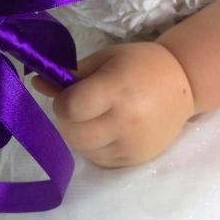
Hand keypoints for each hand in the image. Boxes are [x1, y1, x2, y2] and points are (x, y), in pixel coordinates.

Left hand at [33, 42, 195, 167]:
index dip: (61, 101)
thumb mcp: (104, 59)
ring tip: (94, 117)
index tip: (66, 94)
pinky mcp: (135, 160)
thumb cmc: (138, 65)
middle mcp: (125, 121)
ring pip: (83, 149)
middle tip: (77, 107)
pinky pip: (98, 159)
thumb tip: (36, 82)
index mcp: (117, 89)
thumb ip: (70, 74)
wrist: (182, 85)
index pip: (72, 107)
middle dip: (67, 120)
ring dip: (78, 134)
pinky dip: (93, 146)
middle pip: (73, 133)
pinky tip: (105, 130)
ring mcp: (132, 145)